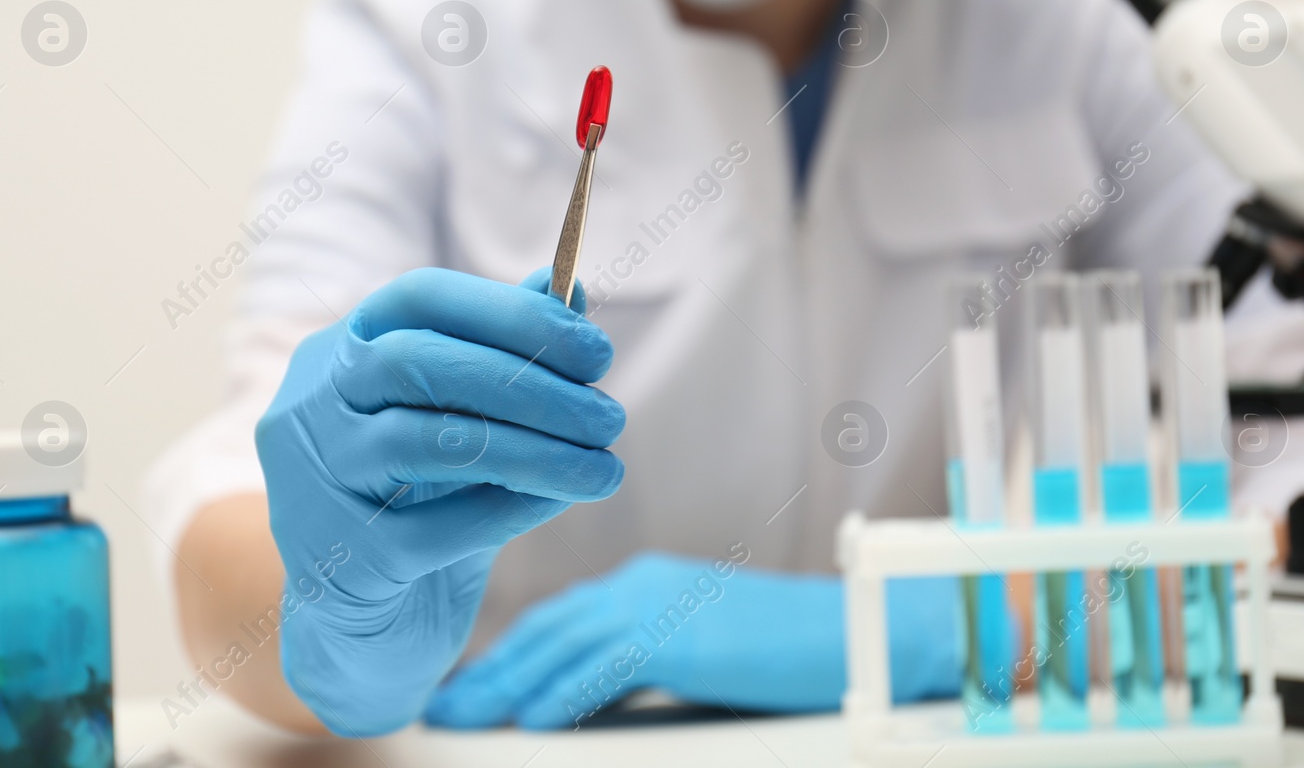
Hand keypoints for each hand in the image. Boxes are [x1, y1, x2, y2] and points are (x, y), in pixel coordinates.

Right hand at [254, 267, 624, 735]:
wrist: (368, 630)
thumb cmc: (424, 506)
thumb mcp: (466, 425)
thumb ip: (506, 355)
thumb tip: (570, 289)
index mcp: (339, 352)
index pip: (419, 298)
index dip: (512, 314)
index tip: (594, 351)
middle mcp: (310, 406)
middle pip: (418, 362)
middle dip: (530, 384)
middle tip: (608, 417)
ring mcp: (313, 481)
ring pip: (428, 441)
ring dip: (534, 450)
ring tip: (604, 469)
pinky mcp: (339, 558)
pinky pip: (435, 525)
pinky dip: (509, 508)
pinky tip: (556, 503)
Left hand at [425, 551, 961, 729]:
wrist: (862, 632)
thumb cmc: (787, 653)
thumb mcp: (699, 654)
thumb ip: (643, 664)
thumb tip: (584, 701)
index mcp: (645, 584)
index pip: (560, 619)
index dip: (508, 652)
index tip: (468, 684)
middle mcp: (642, 584)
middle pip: (547, 629)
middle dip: (490, 670)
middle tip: (441, 705)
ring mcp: (660, 605)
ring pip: (562, 645)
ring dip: (507, 685)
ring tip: (462, 717)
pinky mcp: (682, 635)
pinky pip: (607, 666)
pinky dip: (565, 693)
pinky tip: (534, 720)